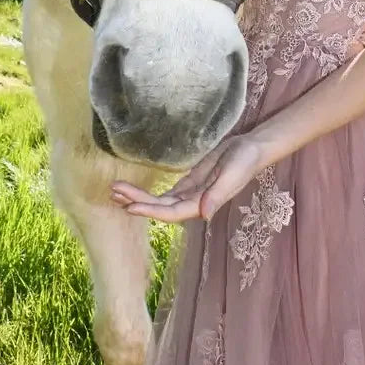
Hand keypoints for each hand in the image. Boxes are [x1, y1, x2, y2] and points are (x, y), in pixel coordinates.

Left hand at [110, 132, 269, 222]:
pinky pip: (165, 191)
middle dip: (137, 201)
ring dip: (138, 196)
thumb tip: (204, 216)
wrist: (251, 148)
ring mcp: (189, 193)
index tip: (130, 206)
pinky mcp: (188, 182)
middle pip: (160, 207)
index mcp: (203, 204)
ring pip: (159, 200)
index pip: (171, 212)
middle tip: (114, 193)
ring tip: (115, 190)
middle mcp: (193, 203)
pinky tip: (132, 188)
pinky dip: (148, 190)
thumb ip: (217, 195)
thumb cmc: (244, 161)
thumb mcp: (232, 175)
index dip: (151, 210)